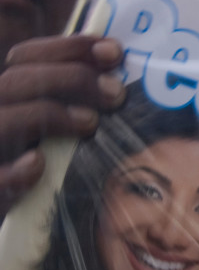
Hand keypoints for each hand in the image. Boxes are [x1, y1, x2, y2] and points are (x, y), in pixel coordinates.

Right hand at [0, 36, 124, 216]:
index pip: (26, 56)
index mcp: (6, 97)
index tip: (115, 52)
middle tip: (116, 93)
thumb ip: (70, 101)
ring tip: (90, 124)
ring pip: (2, 122)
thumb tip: (116, 79)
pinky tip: (38, 164)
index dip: (70, 48)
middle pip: (16, 82)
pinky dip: (16, 171)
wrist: (12, 221)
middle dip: (71, 79)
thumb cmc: (35, 166)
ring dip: (50, 115)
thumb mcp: (51, 130)